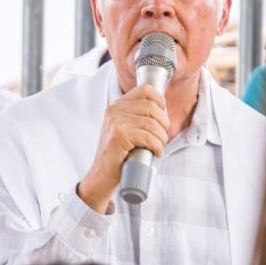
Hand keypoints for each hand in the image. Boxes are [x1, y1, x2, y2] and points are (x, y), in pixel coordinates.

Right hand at [78, 84, 167, 212]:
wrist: (101, 174)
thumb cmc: (118, 153)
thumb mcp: (124, 128)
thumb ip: (137, 116)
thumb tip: (163, 109)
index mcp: (116, 105)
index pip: (145, 90)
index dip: (160, 101)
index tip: (162, 116)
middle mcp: (114, 110)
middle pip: (152, 107)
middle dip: (163, 124)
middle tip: (161, 137)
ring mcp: (115, 122)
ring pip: (152, 124)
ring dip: (161, 138)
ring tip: (157, 147)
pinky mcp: (119, 136)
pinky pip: (149, 137)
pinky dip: (157, 147)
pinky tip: (155, 153)